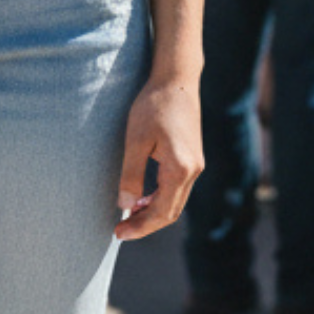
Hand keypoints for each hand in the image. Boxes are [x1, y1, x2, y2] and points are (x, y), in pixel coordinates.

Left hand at [115, 75, 203, 241]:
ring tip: (128, 216)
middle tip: (120, 231)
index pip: (161, 212)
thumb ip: (131, 175)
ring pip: (175, 202)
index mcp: (180, 168)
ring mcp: (196, 165)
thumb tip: (125, 206)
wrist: (177, 80)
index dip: (140, 226)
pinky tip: (142, 198)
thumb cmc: (154, 105)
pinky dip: (160, 199)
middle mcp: (193, 170)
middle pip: (171, 212)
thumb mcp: (136, 140)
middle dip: (145, 225)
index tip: (118, 233)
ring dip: (153, 213)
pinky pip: (177, 189)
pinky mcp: (193, 159)